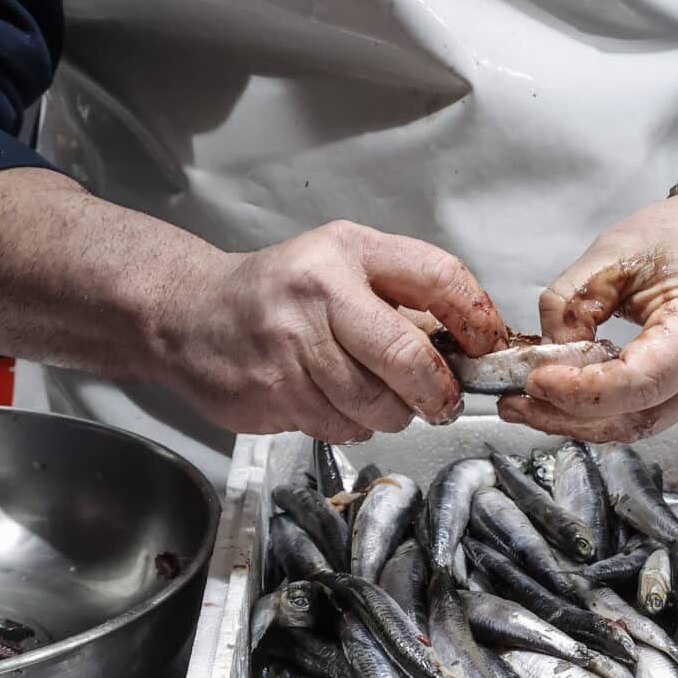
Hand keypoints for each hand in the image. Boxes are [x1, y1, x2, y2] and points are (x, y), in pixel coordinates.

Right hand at [0, 174, 505, 443]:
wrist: (188, 315)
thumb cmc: (279, 293)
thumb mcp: (343, 268)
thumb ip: (402, 300)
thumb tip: (472, 348)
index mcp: (349, 252)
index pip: (436, 276)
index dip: (475, 317)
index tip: (489, 346)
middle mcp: (321, 292)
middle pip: (407, 357)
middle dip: (437, 392)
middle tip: (443, 404)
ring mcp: (292, 344)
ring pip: (374, 404)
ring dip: (389, 415)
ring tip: (377, 402)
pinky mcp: (272, 390)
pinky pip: (337, 426)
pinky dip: (348, 426)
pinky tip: (331, 403)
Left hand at [500, 188, 677, 441]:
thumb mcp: (616, 248)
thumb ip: (571, 302)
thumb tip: (547, 354)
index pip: (639, 382)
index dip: (581, 391)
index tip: (535, 381)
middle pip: (637, 418)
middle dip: (569, 416)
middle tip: (516, 404)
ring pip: (641, 424)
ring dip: (584, 418)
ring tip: (535, 401)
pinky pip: (653, 412)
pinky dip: (610, 406)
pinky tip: (578, 390)